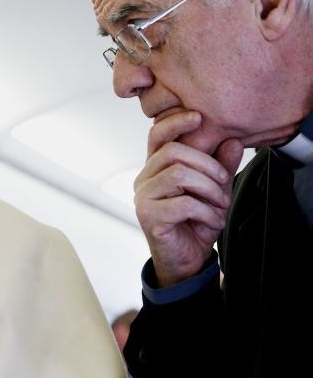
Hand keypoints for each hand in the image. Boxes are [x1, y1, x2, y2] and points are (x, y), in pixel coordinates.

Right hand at [134, 111, 243, 286]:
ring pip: (178, 174)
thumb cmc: (195, 223)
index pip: (157, 135)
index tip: (198, 117)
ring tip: (221, 204)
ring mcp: (143, 197)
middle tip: (225, 181)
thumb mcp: (214, 191)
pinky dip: (207, 212)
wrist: (186, 260)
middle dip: (207, 164)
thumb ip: (221, 166)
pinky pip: (182, 203)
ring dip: (209, 189)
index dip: (175, 122)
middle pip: (172, 152)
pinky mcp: (148, 216)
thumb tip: (233, 140)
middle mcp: (144, 179)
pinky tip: (214, 221)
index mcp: (156, 168)